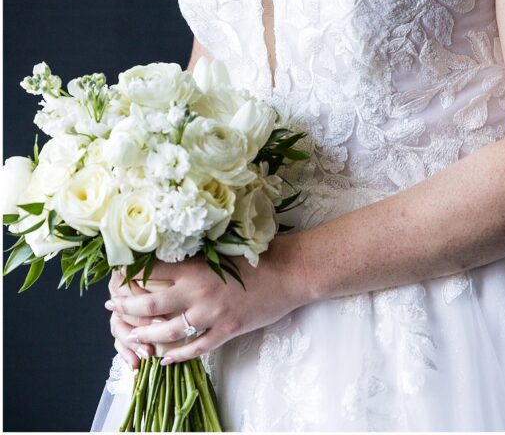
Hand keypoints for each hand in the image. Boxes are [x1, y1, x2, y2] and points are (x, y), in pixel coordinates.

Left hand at [105, 234, 309, 364]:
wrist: (290, 272)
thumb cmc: (259, 253)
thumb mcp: (223, 247)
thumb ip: (197, 254)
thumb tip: (170, 254)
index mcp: (196, 264)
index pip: (152, 271)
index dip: (130, 276)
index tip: (116, 277)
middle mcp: (198, 289)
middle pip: (150, 302)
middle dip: (126, 307)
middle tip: (112, 308)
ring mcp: (211, 313)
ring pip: (167, 331)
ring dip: (145, 335)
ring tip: (132, 336)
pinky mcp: (226, 331)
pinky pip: (195, 348)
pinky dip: (178, 356)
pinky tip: (166, 359)